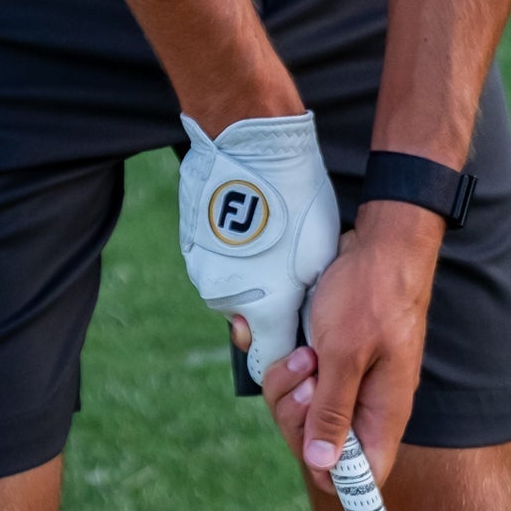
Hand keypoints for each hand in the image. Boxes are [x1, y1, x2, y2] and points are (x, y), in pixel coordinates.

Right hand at [178, 113, 339, 383]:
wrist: (252, 147)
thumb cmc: (296, 200)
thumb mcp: (320, 255)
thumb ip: (307, 299)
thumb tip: (302, 318)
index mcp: (264, 309)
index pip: (269, 362)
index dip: (286, 359)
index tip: (300, 343)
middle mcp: (227, 300)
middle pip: (248, 324)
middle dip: (267, 310)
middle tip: (288, 273)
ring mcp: (203, 272)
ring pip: (230, 292)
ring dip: (248, 278)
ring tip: (270, 238)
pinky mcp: (190, 247)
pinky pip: (214, 263)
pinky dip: (230, 254)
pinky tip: (248, 223)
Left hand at [242, 203, 444, 492]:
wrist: (378, 243)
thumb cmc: (370, 294)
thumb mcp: (346, 353)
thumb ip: (333, 412)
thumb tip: (324, 469)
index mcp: (382, 414)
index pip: (362, 477)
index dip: (331, 475)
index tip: (307, 445)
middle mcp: (366, 406)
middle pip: (319, 447)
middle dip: (297, 416)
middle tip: (306, 376)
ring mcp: (348, 383)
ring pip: (303, 414)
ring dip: (288, 387)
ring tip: (302, 352)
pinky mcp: (331, 363)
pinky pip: (298, 384)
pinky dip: (287, 368)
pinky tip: (291, 346)